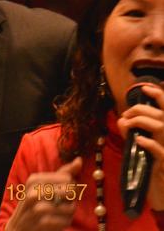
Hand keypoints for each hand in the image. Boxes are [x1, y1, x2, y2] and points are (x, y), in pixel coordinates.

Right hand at [5, 157, 81, 230]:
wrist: (19, 227)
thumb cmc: (35, 203)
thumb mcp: (44, 185)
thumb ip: (63, 173)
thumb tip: (79, 160)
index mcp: (33, 179)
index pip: (67, 178)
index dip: (70, 186)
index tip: (61, 192)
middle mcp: (33, 192)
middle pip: (70, 191)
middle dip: (71, 199)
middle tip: (62, 203)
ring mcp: (36, 208)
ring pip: (70, 207)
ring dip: (70, 213)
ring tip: (61, 214)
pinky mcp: (42, 223)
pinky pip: (66, 221)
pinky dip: (66, 223)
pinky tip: (59, 222)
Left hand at [118, 83, 163, 210]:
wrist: (163, 191)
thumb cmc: (153, 166)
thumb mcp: (143, 146)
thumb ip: (134, 132)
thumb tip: (121, 120)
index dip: (159, 94)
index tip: (144, 88)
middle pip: (159, 114)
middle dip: (139, 110)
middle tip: (126, 114)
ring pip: (159, 126)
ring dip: (139, 121)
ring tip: (128, 124)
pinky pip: (159, 149)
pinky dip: (148, 142)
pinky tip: (139, 140)